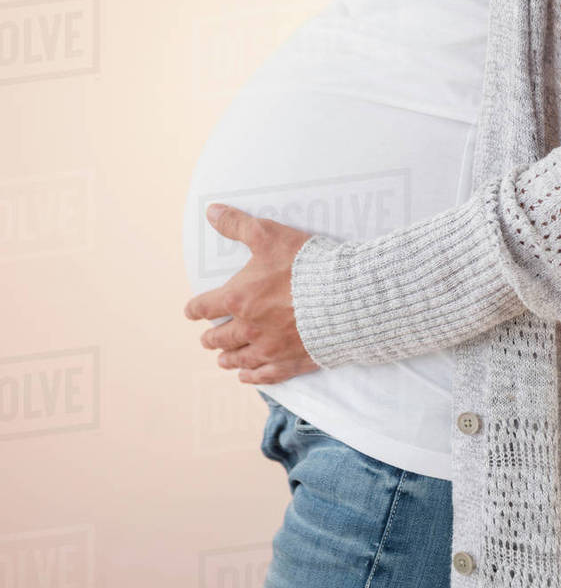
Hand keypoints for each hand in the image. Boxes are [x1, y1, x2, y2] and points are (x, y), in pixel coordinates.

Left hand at [183, 203, 322, 384]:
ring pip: (239, 359)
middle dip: (211, 337)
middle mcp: (247, 328)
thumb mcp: (268, 236)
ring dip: (227, 358)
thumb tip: (211, 210)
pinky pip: (264, 376)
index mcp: (237, 299)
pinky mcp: (290, 363)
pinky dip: (252, 377)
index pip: (204, 307)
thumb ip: (237, 224)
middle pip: (219, 337)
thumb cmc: (304, 265)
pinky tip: (247, 377)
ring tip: (222, 360)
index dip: (195, 309)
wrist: (342, 297)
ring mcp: (268, 349)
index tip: (191, 311)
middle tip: (208, 339)